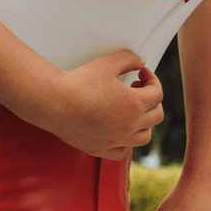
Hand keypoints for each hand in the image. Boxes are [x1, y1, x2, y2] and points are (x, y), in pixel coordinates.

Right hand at [48, 50, 162, 160]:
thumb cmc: (78, 83)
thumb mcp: (107, 62)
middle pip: (156, 116)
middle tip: (137, 89)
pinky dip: (125, 142)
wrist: (53, 103)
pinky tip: (117, 130)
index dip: (152, 79)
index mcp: (134, 104)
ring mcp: (116, 140)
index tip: (142, 73)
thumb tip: (141, 62)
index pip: (158, 93)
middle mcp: (129, 126)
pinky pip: (122, 151)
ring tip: (131, 110)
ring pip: (144, 137)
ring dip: (143, 122)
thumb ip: (129, 58)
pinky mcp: (101, 149)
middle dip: (151, 100)